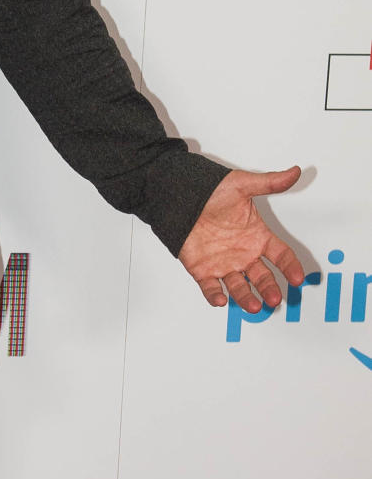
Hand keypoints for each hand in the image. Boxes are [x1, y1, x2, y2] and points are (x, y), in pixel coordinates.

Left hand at [178, 166, 305, 311]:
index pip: (280, 255)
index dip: (290, 266)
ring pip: (239, 287)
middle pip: (262, 277)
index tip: (297, 278)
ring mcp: (224, 264)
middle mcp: (244, 254)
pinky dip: (215, 295)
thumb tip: (294, 172)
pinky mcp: (203, 270)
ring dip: (247, 297)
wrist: (179, 196)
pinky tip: (221, 300)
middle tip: (276, 298)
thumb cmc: (211, 191)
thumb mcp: (242, 185)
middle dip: (270, 288)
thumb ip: (269, 183)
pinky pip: (210, 287)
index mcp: (257, 237)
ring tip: (255, 306)